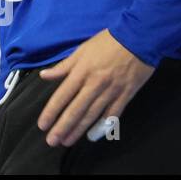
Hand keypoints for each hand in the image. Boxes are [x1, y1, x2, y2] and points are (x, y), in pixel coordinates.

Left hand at [36, 29, 154, 146]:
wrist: (138, 38)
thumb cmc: (108, 42)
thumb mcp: (82, 50)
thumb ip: (63, 66)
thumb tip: (44, 75)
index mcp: (81, 72)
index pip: (62, 96)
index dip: (51, 112)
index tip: (43, 125)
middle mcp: (94, 84)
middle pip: (75, 110)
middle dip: (62, 127)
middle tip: (52, 141)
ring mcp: (111, 91)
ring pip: (92, 115)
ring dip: (79, 130)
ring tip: (67, 141)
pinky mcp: (126, 95)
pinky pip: (113, 114)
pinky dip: (103, 126)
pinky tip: (94, 136)